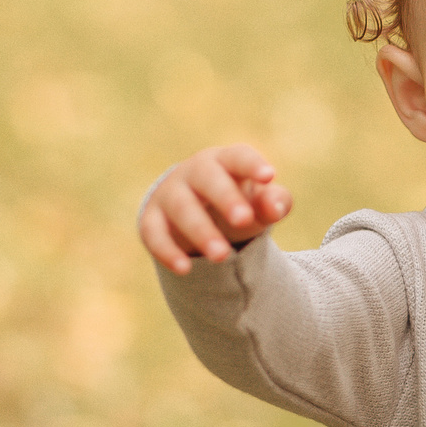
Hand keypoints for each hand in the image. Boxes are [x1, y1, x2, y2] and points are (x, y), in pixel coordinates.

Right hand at [140, 144, 291, 273]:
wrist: (194, 214)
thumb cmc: (236, 203)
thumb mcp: (258, 204)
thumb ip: (274, 203)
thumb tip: (274, 208)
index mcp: (224, 161)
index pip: (238, 157)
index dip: (252, 165)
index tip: (269, 176)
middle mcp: (193, 172)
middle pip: (208, 179)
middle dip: (226, 198)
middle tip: (243, 220)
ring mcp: (169, 194)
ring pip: (182, 208)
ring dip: (201, 231)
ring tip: (222, 256)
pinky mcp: (151, 220)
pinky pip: (154, 234)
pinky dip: (167, 251)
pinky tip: (184, 269)